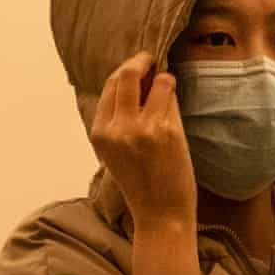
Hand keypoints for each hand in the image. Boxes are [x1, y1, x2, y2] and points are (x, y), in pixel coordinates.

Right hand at [89, 52, 195, 228]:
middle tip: (151, 59)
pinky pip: (170, 94)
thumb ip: (120, 120)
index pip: (108, 87)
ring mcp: (140, 128)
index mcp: (99, 133)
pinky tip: (174, 100)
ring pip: (151, 79)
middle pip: (124, 75)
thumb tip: (138, 81)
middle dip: (140, 61)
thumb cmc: (143, 184)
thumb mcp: (117, 152)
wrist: (161, 215)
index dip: (125, 72)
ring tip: (167, 84)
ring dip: (162, 76)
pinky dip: (173, 90)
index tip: (138, 67)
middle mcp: (116, 128)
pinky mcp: (165, 130)